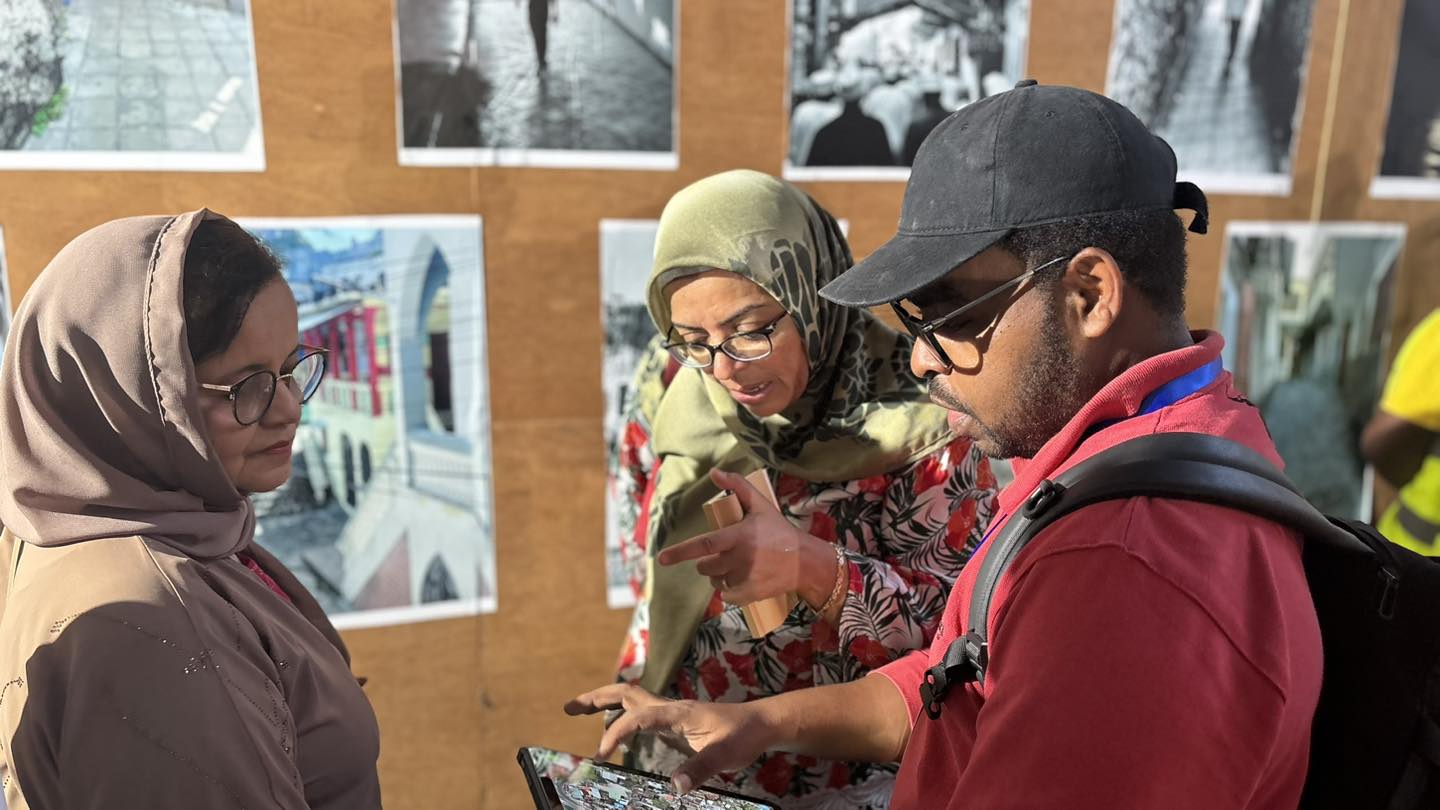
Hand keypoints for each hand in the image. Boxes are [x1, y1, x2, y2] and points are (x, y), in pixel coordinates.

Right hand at [565, 683, 776, 793]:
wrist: (761, 724)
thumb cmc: (744, 735)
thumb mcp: (724, 755)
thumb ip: (699, 769)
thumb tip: (673, 789)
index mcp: (677, 712)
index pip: (638, 715)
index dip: (616, 731)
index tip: (600, 753)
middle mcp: (669, 708)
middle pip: (625, 693)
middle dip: (596, 698)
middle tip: (568, 707)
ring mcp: (671, 713)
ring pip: (631, 699)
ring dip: (604, 702)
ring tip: (579, 711)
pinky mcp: (674, 722)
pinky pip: (640, 714)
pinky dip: (621, 717)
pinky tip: (616, 735)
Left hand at [658, 469, 833, 607]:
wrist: (805, 561)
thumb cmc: (779, 531)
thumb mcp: (761, 505)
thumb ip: (737, 486)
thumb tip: (714, 472)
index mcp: (739, 536)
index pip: (703, 545)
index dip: (680, 551)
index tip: (661, 558)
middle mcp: (740, 559)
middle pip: (705, 566)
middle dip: (705, 562)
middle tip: (721, 554)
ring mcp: (745, 578)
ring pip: (715, 581)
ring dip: (717, 575)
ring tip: (735, 566)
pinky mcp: (750, 594)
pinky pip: (726, 595)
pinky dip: (728, 590)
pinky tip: (741, 580)